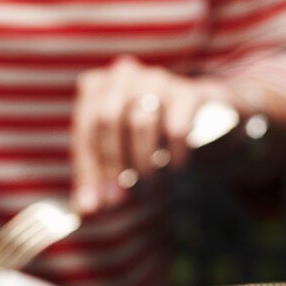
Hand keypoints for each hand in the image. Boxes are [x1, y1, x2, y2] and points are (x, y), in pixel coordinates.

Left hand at [71, 56, 247, 215]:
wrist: (199, 118)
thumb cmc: (145, 139)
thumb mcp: (116, 158)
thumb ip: (98, 181)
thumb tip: (87, 209)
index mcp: (97, 88)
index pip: (85, 130)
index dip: (90, 169)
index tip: (99, 203)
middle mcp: (123, 76)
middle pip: (108, 120)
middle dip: (114, 164)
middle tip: (123, 198)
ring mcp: (156, 79)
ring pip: (140, 122)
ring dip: (143, 161)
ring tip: (150, 182)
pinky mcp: (188, 92)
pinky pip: (176, 128)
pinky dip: (173, 154)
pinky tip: (176, 166)